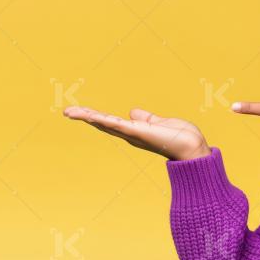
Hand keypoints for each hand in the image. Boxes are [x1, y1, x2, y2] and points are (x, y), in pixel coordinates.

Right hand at [63, 106, 210, 160]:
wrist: (192, 148)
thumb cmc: (182, 137)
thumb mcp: (161, 123)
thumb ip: (147, 118)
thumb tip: (133, 112)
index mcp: (136, 131)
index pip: (112, 122)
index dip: (96, 117)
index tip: (81, 111)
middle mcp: (130, 135)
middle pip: (103, 123)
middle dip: (85, 116)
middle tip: (67, 111)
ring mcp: (132, 134)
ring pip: (104, 123)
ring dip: (86, 116)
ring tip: (69, 111)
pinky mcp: (136, 132)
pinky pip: (115, 123)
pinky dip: (100, 119)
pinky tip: (88, 114)